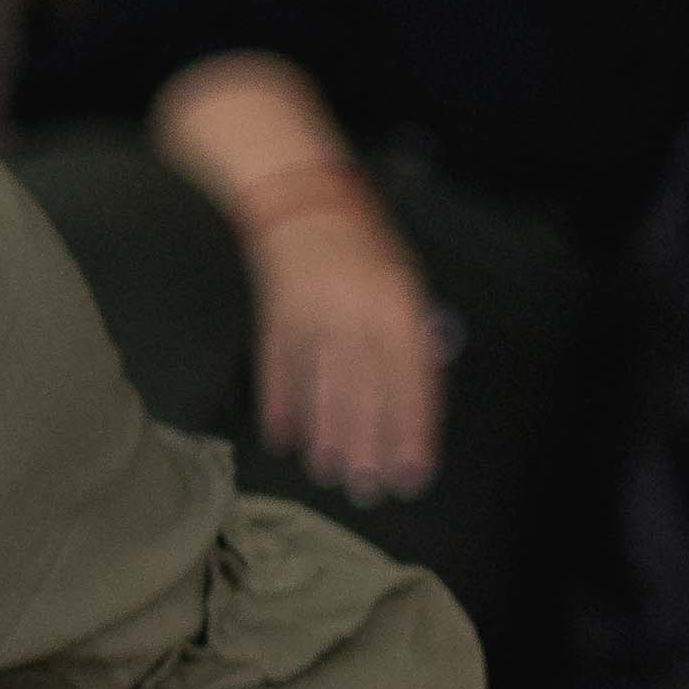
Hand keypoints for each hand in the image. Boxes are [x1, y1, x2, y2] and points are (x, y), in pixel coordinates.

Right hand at [237, 183, 443, 503]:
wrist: (300, 201)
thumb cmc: (362, 245)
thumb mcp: (404, 281)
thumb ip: (411, 335)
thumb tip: (414, 394)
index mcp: (397, 305)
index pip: (411, 380)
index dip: (413, 430)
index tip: (412, 471)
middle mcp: (357, 312)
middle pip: (365, 391)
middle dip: (368, 444)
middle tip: (368, 488)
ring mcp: (312, 314)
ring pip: (321, 385)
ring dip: (325, 433)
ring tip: (329, 472)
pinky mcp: (274, 315)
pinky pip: (278, 367)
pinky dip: (280, 402)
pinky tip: (283, 436)